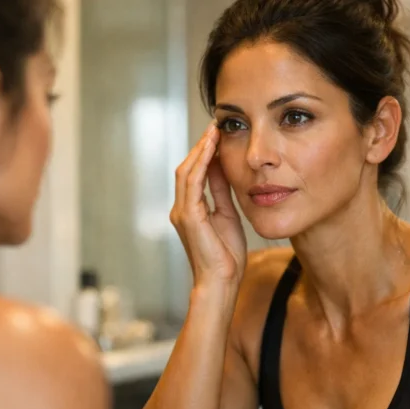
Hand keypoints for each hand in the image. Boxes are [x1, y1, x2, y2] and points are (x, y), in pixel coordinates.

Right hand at [170, 123, 246, 293]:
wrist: (221, 282)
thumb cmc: (226, 257)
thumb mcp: (227, 216)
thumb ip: (221, 193)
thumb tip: (222, 169)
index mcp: (191, 210)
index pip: (194, 174)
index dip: (204, 153)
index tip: (217, 135)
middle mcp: (181, 209)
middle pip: (187, 168)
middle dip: (201, 146)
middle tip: (215, 126)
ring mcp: (182, 213)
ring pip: (187, 172)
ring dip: (201, 150)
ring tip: (214, 131)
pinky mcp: (189, 217)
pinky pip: (193, 183)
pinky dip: (201, 164)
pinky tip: (211, 150)